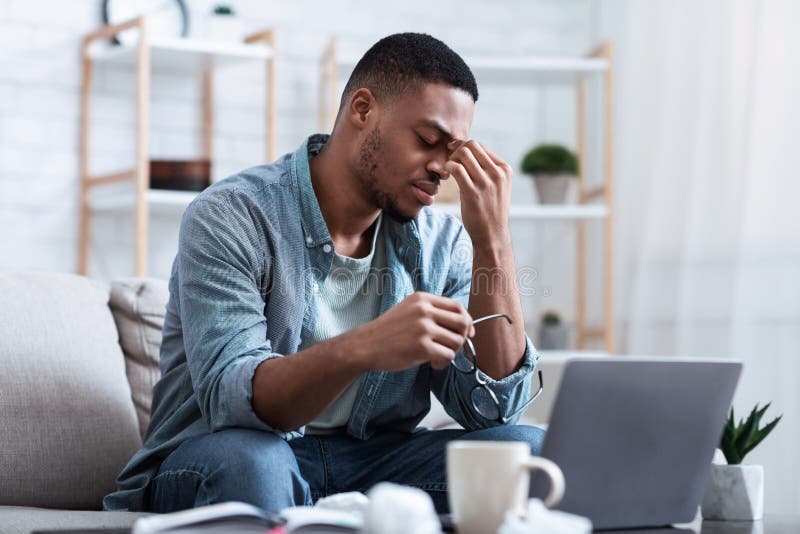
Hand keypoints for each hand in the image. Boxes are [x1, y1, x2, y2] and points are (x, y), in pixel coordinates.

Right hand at [350, 292, 474, 370]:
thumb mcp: (408, 310)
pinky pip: (448, 355)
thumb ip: (431, 312)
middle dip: (462, 338)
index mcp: (422, 299)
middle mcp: (424, 310)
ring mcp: (423, 328)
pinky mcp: (422, 347)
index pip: (457, 306)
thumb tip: (463, 325)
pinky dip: (443, 363)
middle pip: (462, 322)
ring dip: (451, 353)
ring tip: (438, 357)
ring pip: (457, 341)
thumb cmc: (387, 331)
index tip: (466, 333)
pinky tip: (432, 363)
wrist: (365, 345)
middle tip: (451, 347)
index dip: (466, 321)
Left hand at [445, 140, 512, 243]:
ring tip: (449, 170)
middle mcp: (497, 174)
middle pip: (472, 145)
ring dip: (451, 159)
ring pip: (463, 153)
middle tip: (451, 163)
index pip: (481, 146)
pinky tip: (447, 176)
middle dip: (457, 150)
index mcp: (504, 169)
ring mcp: (486, 183)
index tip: (455, 157)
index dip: (464, 148)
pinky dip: (448, 167)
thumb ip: (487, 169)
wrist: (492, 234)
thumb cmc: (490, 209)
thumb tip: (466, 149)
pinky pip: (456, 169)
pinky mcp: (473, 192)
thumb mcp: (496, 186)